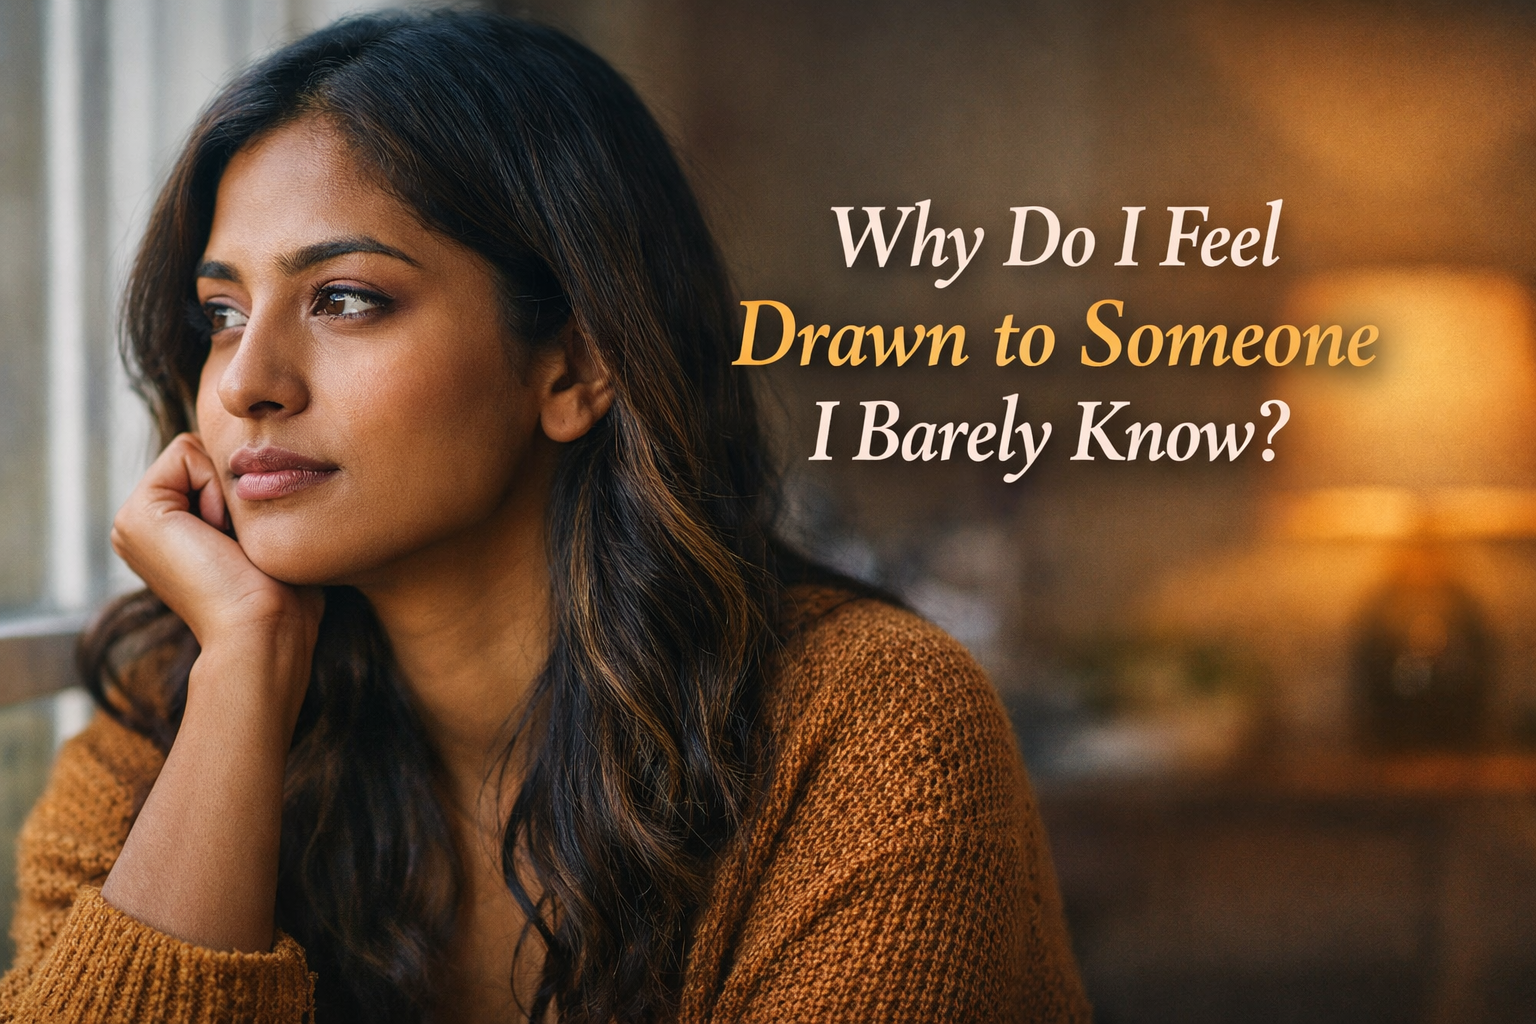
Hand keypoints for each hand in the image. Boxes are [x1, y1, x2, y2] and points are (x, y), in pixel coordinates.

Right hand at [111, 433, 321, 716]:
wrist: (262, 631)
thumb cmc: (283, 595)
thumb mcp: (268, 536)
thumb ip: (252, 500)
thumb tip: (267, 462)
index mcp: (170, 532)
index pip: (215, 463)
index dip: (247, 488)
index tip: (251, 541)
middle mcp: (146, 526)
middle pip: (206, 454)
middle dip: (237, 487)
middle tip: (241, 544)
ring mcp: (134, 520)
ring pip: (197, 450)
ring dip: (230, 490)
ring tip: (231, 543)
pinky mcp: (137, 514)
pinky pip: (187, 451)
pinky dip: (217, 485)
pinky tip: (219, 535)